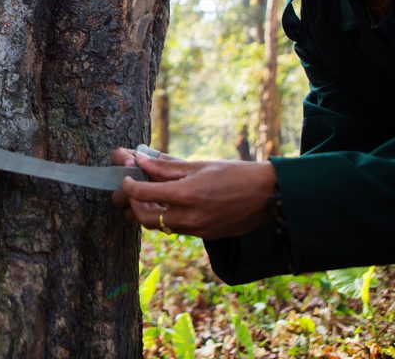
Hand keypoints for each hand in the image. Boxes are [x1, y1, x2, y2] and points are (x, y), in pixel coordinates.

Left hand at [111, 149, 276, 239]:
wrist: (269, 196)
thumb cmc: (236, 174)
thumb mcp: (199, 165)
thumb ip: (166, 166)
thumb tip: (140, 160)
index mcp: (186, 195)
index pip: (143, 193)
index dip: (129, 184)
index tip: (126, 177)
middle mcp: (189, 217)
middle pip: (144, 217)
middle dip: (132, 204)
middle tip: (131, 191)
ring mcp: (197, 229)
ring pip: (159, 226)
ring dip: (146, 213)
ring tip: (146, 197)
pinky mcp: (205, 235)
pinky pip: (175, 229)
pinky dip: (164, 218)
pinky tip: (166, 205)